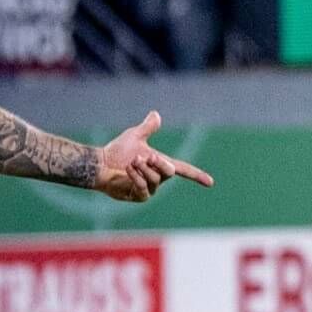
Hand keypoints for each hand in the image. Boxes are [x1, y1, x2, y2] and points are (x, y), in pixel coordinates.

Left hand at [96, 111, 213, 202]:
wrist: (100, 164)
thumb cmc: (116, 151)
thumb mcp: (135, 136)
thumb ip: (147, 128)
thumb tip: (156, 114)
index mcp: (160, 165)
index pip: (183, 170)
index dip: (197, 176)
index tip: (210, 183)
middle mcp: (157, 179)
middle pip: (169, 171)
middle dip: (158, 162)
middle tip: (143, 156)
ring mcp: (148, 190)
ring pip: (155, 179)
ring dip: (142, 168)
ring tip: (131, 162)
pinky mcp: (138, 197)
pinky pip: (143, 188)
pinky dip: (136, 177)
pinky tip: (127, 170)